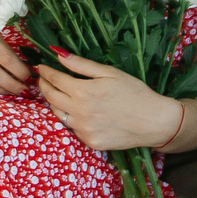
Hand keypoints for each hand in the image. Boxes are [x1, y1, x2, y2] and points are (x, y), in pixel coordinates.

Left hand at [36, 51, 182, 150]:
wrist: (155, 122)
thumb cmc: (135, 92)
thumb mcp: (110, 73)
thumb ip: (81, 65)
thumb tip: (58, 54)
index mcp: (83, 92)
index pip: (54, 79)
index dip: (45, 72)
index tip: (41, 67)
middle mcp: (79, 112)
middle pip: (50, 97)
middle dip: (44, 86)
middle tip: (44, 79)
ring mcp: (84, 130)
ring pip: (57, 114)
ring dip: (54, 103)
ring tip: (57, 93)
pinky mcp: (90, 142)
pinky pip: (72, 128)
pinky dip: (70, 118)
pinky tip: (75, 111)